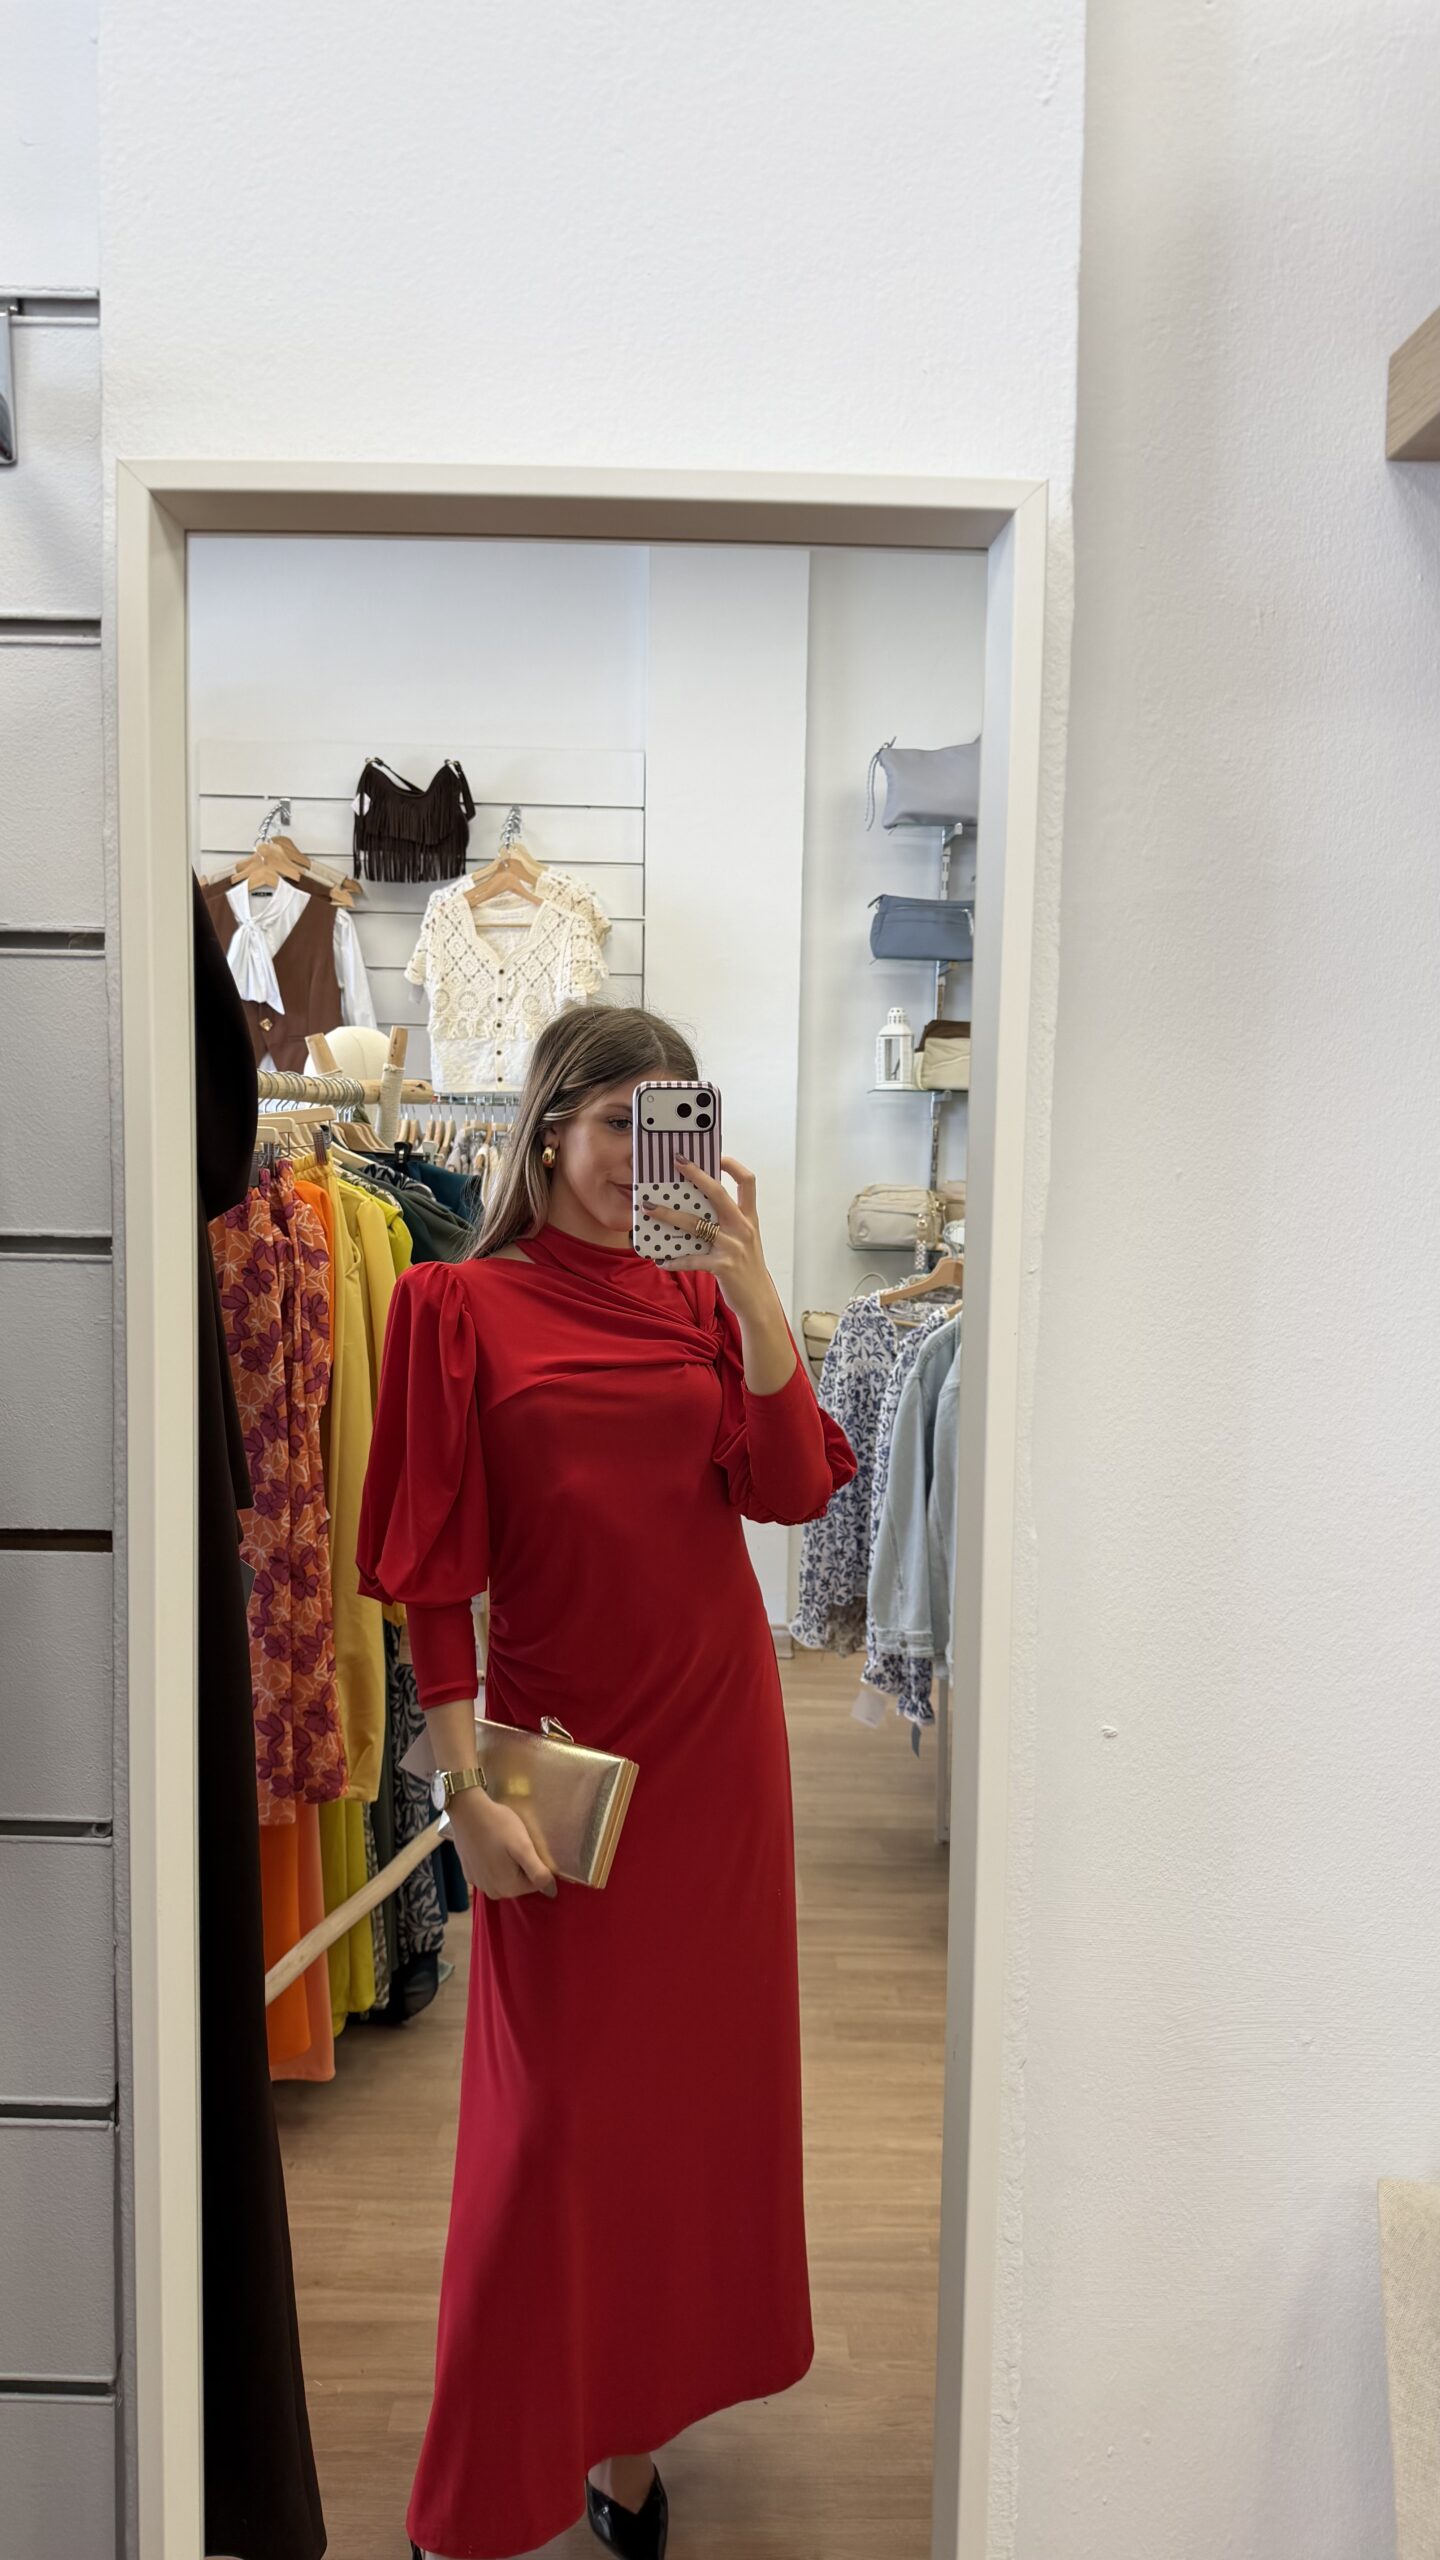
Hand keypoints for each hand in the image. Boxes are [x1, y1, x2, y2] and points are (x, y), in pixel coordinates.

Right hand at [446, 1783, 557, 1900]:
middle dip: (522, 1864)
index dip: (536, 1863)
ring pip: (505, 1877)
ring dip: (508, 1863)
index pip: (535, 1883)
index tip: (527, 1845)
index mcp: (508, 1888)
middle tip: (515, 1842)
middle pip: (519, 1881)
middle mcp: (492, 1892)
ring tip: (503, 1842)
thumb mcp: (523, 1846)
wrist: (467, 1810)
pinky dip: (494, 1862)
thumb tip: (551, 1892)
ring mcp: (478, 1883)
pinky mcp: (469, 1873)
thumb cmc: (498, 1825)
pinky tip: (491, 1845)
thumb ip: (538, 1872)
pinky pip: (490, 1872)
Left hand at [643, 1154, 775, 1322]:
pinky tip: (661, 1261)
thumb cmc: (747, 1267)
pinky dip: (674, 1260)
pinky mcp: (722, 1266)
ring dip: (669, 1215)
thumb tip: (695, 1207)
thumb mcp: (743, 1240)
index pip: (748, 1182)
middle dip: (696, 1174)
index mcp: (748, 1218)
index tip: (717, 1155)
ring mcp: (733, 1246)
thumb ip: (727, 1222)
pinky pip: (691, 1259)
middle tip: (676, 1161)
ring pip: (696, 1224)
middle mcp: (742, 1228)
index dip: (734, 1165)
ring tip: (649, 1208)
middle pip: (718, 1193)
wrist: (758, 1300)